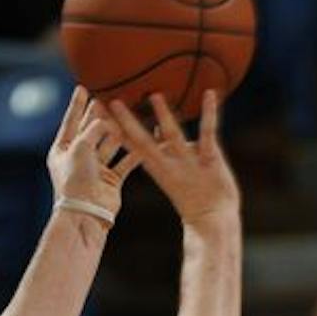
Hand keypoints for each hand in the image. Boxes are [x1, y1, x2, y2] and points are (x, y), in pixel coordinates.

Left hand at [47, 86, 141, 217]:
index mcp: (61, 150)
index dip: (77, 105)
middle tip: (109, 98)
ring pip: (109, 145)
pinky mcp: (111, 181)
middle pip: (90, 131)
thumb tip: (106, 120)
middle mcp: (78, 159)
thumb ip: (93, 128)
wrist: (86, 213)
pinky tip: (142, 141)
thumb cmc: (76, 180)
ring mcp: (95, 170)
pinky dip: (133, 153)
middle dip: (99, 116)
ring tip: (127, 116)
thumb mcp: (80, 146)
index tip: (82, 88)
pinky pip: (124, 163)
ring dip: (118, 132)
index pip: (70, 122)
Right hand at [105, 92, 237, 226]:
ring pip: (173, 136)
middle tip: (112, 103)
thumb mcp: (173, 172)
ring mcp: (189, 164)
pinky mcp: (211, 160)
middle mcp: (169, 166)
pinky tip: (210, 93)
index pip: (132, 147)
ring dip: (164, 116)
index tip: (101, 114)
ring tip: (155, 95)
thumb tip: (156, 129)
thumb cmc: (195, 197)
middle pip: (143, 142)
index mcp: (158, 170)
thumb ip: (165, 151)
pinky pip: (208, 133)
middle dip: (127, 123)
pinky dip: (210, 113)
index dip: (116, 130)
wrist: (215, 221)